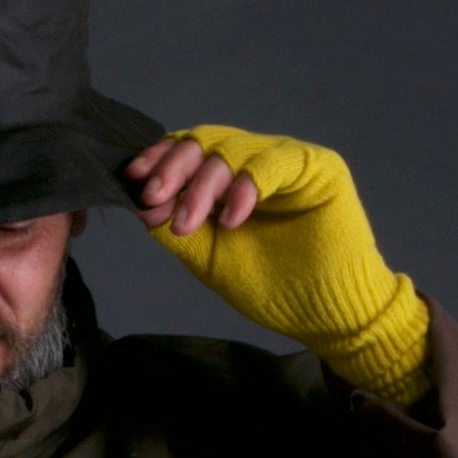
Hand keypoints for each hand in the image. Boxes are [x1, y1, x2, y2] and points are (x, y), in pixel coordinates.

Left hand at [124, 126, 430, 404]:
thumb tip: (138, 203)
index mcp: (227, 180)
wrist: (323, 315)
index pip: (186, 154)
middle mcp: (253, 162)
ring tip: (191, 224)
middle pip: (203, 142)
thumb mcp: (209, 259)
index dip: (158, 161)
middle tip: (154, 197)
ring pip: (232, 149)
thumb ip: (176, 229)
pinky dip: (247, 186)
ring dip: (203, 186)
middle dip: (173, 169)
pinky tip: (233, 218)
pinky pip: (275, 160)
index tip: (133, 183)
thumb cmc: (272, 289)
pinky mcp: (317, 167)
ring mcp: (285, 161)